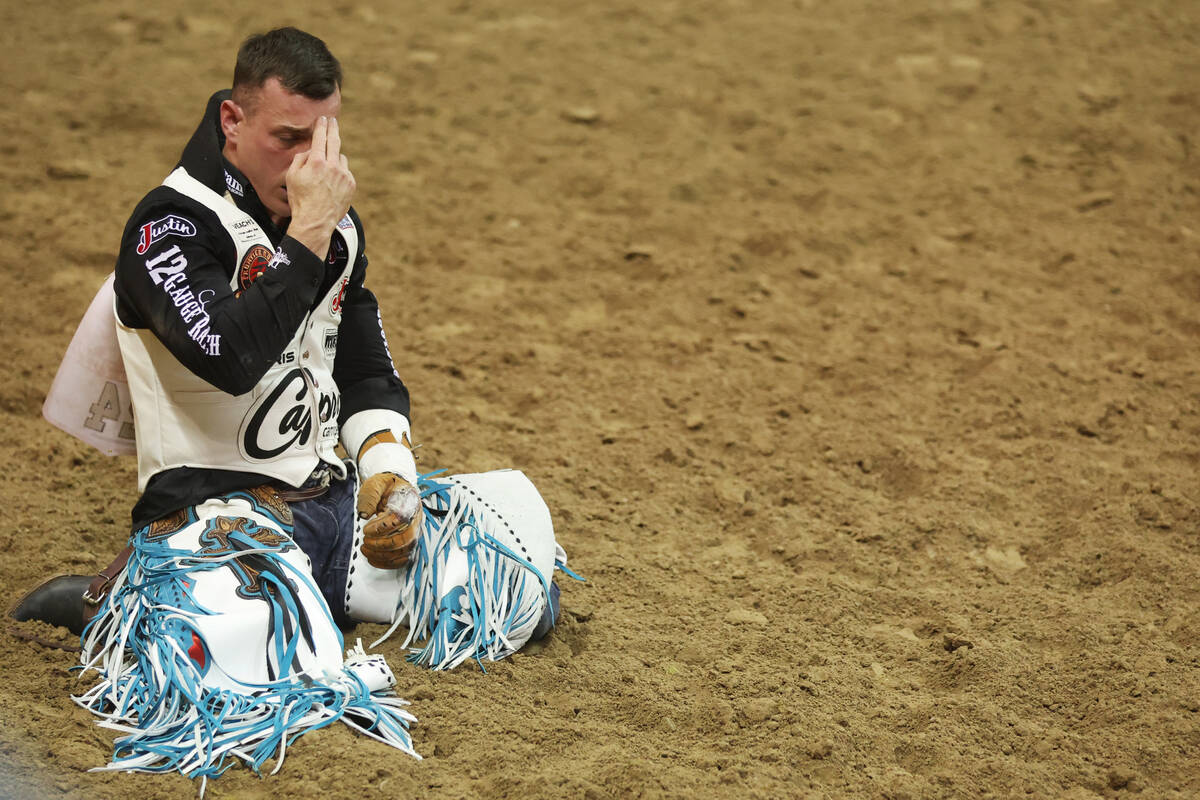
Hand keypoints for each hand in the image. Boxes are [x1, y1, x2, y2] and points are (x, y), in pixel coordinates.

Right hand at [285, 116, 354, 258]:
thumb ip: (300, 159)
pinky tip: (331, 182)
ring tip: (325, 170)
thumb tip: (310, 150)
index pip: (320, 137)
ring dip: (334, 158)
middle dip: (333, 128)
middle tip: (333, 121)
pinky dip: (339, 172)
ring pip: (341, 158)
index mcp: (316, 162)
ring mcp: (344, 175)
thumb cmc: (300, 200)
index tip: (323, 119)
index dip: (322, 126)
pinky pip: (346, 172)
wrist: (315, 222)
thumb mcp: (291, 176)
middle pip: (335, 141)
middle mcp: (332, 166)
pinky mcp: (351, 185)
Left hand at [357, 472, 421, 568]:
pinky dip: (388, 563)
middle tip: (365, 541)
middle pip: (406, 538)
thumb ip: (369, 496)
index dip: (382, 528)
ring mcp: (414, 531)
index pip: (401, 519)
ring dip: (383, 555)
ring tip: (365, 549)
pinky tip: (373, 559)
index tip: (366, 529)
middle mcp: (416, 518)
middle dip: (383, 544)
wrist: (396, 489)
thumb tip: (364, 514)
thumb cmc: (386, 487)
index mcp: (410, 502)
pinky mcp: (409, 541)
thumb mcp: (376, 484)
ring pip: (405, 550)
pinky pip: (403, 558)